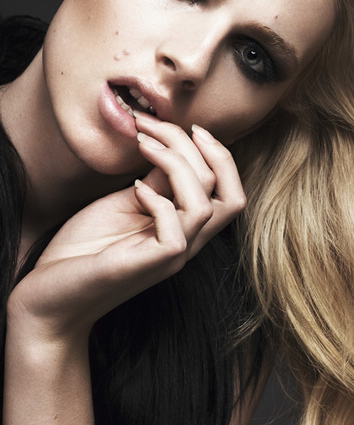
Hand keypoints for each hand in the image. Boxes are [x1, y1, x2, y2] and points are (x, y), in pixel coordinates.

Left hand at [7, 116, 245, 346]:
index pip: (230, 191)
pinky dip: (157, 198)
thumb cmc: (83, 249)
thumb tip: (171, 147)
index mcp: (185, 227)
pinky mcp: (152, 265)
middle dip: (204, 149)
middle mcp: (188, 242)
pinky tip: (133, 187)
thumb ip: (156, 182)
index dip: (219, 154)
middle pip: (233, 196)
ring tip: (143, 144)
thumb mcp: (126, 202)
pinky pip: (176, 229)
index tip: (186, 126)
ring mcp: (172, 257)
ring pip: (205, 206)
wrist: (51, 298)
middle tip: (160, 126)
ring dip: (177, 163)